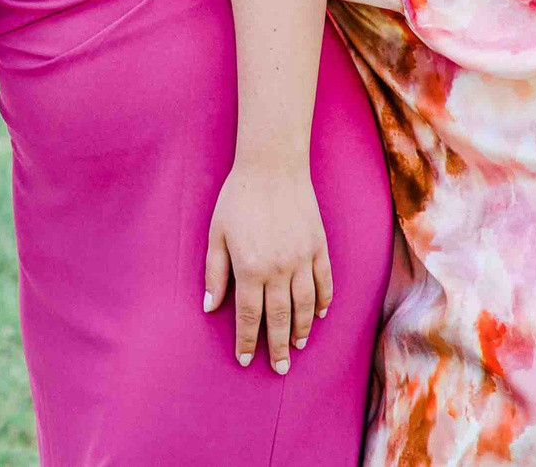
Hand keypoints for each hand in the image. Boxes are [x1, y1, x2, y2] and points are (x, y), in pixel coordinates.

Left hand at [205, 159, 333, 374]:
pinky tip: (320, 315)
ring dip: (301, 329)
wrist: (273, 167)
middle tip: (279, 368)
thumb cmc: (238, 198)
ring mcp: (303, 260)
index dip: (247, 340)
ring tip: (297, 345)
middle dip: (277, 347)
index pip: (250, 316)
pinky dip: (324, 302)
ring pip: (306, 306)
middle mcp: (279, 270)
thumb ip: (215, 273)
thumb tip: (210, 307)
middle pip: (280, 319)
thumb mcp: (216, 234)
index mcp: (250, 268)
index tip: (246, 359)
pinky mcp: (320, 248)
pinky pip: (325, 283)